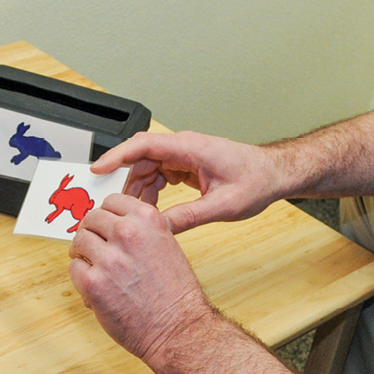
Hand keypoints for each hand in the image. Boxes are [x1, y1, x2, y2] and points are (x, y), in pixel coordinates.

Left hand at [68, 192, 220, 370]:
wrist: (179, 329)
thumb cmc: (176, 294)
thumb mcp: (167, 245)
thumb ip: (141, 231)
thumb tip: (113, 226)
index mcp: (147, 219)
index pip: (111, 201)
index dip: (106, 215)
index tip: (105, 226)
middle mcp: (127, 233)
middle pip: (91, 218)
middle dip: (91, 232)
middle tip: (94, 247)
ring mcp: (108, 258)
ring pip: (79, 241)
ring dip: (82, 253)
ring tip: (93, 266)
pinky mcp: (93, 283)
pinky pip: (74, 268)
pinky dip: (81, 276)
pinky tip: (95, 286)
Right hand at [90, 131, 286, 233]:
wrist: (276, 174)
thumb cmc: (257, 181)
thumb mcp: (223, 206)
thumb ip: (189, 216)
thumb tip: (160, 229)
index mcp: (190, 148)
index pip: (144, 145)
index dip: (117, 156)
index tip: (97, 170)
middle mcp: (184, 147)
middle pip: (141, 158)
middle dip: (125, 182)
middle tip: (111, 206)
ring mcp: (185, 155)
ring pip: (148, 167)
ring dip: (139, 190)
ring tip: (136, 216)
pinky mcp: (188, 164)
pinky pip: (160, 173)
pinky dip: (152, 191)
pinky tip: (152, 211)